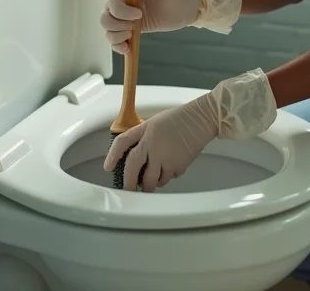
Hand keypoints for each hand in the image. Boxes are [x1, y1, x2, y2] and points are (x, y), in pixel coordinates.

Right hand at [100, 0, 200, 53]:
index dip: (122, 10)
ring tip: (132, 35)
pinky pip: (116, 40)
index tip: (139, 14)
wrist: (188, 6)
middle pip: (106, 17)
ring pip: (108, 29)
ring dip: (116, 36)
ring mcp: (127, 18)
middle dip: (117, 25)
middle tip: (135, 26)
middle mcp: (124, 4)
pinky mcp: (133, 30)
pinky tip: (127, 48)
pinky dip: (117, 46)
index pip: (113, 1)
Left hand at [104, 69, 276, 191]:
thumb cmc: (180, 118)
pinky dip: (167, 177)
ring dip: (150, 183)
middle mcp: (152, 144)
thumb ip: (144, 136)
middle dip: (129, 183)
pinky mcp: (177, 166)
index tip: (108, 167)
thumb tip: (135, 155)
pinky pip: (168, 178)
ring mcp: (165, 157)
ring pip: (151, 180)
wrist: (202, 119)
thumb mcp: (156, 122)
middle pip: (133, 169)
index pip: (122, 143)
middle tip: (129, 189)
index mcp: (146, 130)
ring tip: (152, 181)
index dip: (112, 156)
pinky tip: (171, 167)